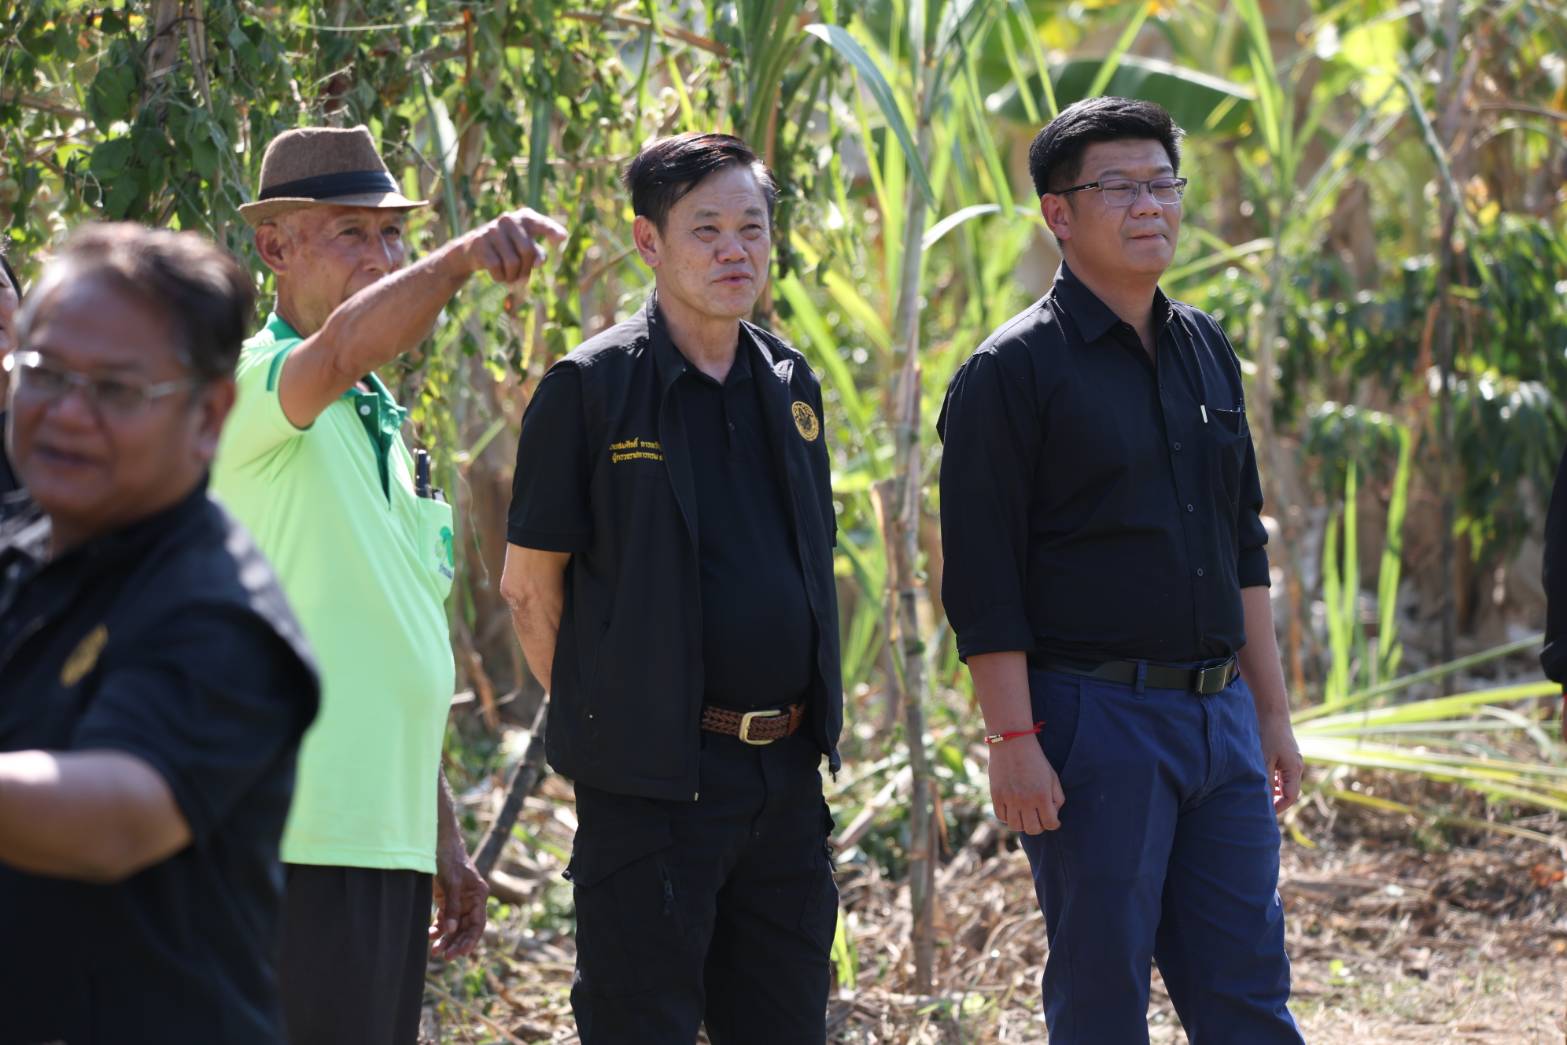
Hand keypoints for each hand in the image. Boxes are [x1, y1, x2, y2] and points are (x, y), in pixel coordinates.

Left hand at [429, 840, 488, 959]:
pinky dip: (438, 928)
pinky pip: (444, 919)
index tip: (461, 953)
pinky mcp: (446, 898)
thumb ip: (452, 907)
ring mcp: (458, 900)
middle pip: (466, 928)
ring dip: (446, 939)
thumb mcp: (451, 882)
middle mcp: (471, 900)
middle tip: (446, 957)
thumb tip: (451, 931)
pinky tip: (430, 936)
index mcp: (479, 895)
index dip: (471, 940)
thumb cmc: (449, 858)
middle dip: (457, 943)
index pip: (478, 923)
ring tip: (435, 952)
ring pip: (454, 926)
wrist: (437, 841)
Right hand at [450, 208, 566, 284]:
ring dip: (513, 277)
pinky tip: (497, 275)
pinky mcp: (480, 244)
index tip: (563, 238)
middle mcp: (509, 219)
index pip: (541, 224)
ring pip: (512, 263)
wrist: (473, 249)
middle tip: (522, 278)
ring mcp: (492, 230)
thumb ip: (538, 254)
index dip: (552, 231)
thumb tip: (539, 262)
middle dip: (526, 269)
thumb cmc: (508, 248)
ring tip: (510, 277)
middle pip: (528, 252)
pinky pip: (497, 270)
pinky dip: (500, 278)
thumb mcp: (525, 249)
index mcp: (525, 218)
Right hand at [987, 737, 1064, 833]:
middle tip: (1039, 817)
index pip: (1050, 824)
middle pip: (1033, 829)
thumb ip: (1057, 797)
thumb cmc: (1035, 759)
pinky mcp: (996, 795)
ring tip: (1025, 815)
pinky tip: (1013, 809)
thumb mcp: (1052, 776)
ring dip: (1022, 824)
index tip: (1052, 819)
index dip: (1054, 823)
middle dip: (1039, 826)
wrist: (1012, 742)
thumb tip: (1053, 813)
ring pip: (1016, 826)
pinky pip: (1001, 817)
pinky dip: (1008, 817)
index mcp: (1042, 795)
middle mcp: (1025, 800)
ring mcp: (1009, 799)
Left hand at [1257, 711, 1303, 813]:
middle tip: (1260, 809)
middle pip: (1289, 791)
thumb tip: (1265, 800)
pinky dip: (1272, 780)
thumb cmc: (1267, 734)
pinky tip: (1259, 781)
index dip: (1278, 807)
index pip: (1290, 797)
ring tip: (1257, 797)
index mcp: (1294, 769)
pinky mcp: (1284, 754)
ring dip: (1273, 791)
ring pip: (1284, 782)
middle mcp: (1296, 766)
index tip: (1265, 814)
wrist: (1270, 711)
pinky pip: (1280, 773)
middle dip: (1276, 801)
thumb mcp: (1264, 760)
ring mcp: (1291, 760)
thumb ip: (1267, 781)